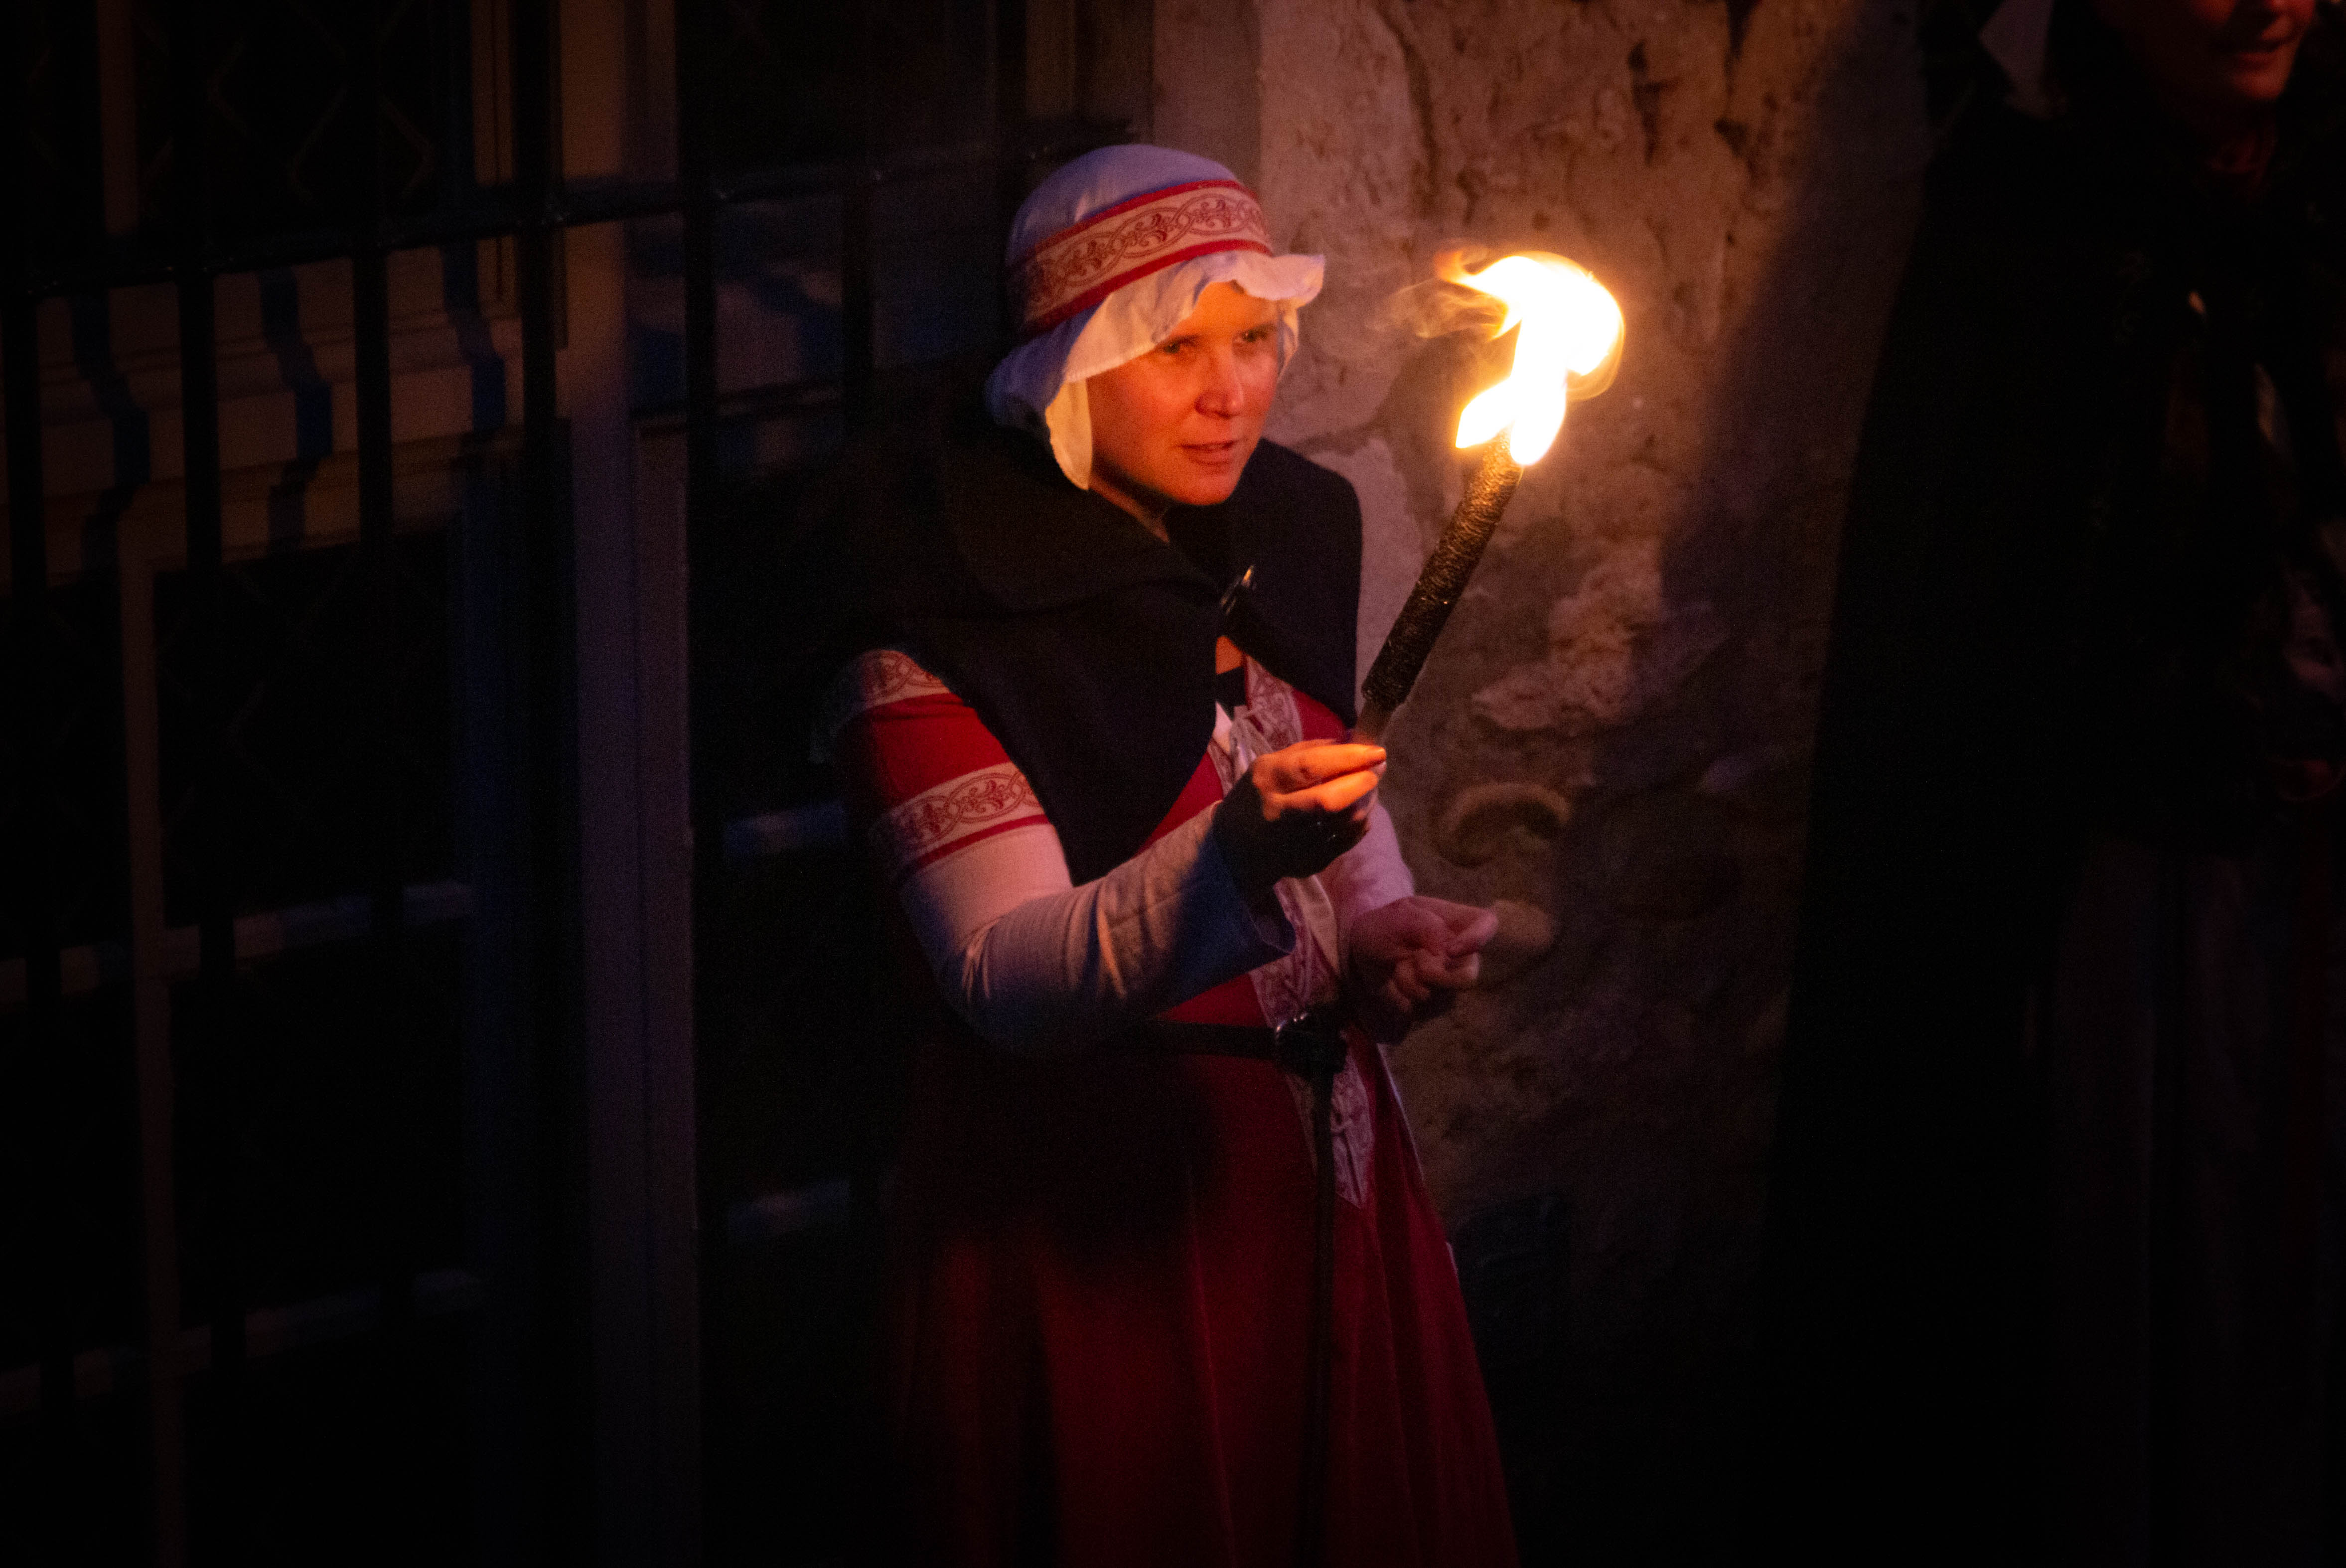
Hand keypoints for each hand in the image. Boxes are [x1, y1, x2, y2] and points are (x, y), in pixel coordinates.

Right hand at [1211, 739, 1386, 897]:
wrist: (1232, 847)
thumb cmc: (1259, 796)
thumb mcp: (1273, 765)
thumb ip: (1312, 751)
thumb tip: (1356, 740)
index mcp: (1267, 780)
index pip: (1310, 767)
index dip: (1348, 758)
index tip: (1377, 751)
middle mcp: (1277, 813)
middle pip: (1328, 800)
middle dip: (1361, 782)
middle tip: (1377, 769)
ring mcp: (1291, 843)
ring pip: (1343, 823)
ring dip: (1366, 802)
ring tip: (1368, 788)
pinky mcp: (1306, 863)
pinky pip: (1346, 841)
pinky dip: (1360, 823)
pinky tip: (1357, 811)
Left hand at [1347, 896, 1499, 1040]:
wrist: (1361, 953)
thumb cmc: (1384, 927)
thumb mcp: (1398, 915)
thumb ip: (1424, 925)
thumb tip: (1446, 951)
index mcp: (1456, 922)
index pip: (1486, 924)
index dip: (1478, 938)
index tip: (1452, 950)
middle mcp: (1461, 953)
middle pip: (1468, 975)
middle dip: (1434, 973)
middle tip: (1413, 959)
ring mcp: (1449, 981)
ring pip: (1442, 996)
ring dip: (1409, 981)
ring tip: (1396, 966)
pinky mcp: (1434, 1003)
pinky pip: (1423, 1009)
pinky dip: (1400, 996)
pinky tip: (1393, 982)